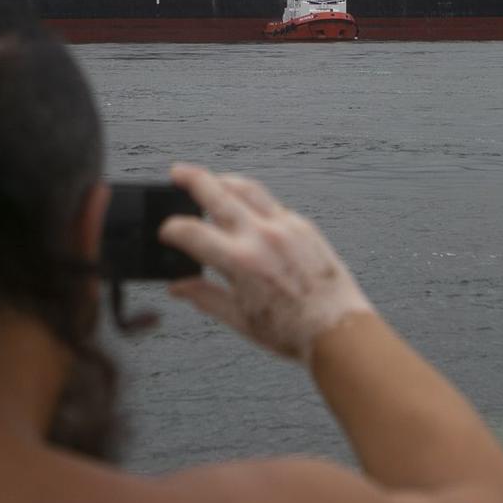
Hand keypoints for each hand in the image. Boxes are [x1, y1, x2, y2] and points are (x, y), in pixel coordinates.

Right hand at [159, 164, 375, 361]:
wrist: (337, 330)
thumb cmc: (293, 330)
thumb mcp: (238, 319)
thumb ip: (204, 297)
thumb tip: (178, 287)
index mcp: (241, 261)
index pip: (192, 232)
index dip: (171, 229)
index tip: (165, 231)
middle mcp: (262, 236)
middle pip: (218, 192)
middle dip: (192, 179)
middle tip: (177, 172)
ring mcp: (286, 226)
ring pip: (248, 188)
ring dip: (225, 180)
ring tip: (211, 181)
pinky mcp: (305, 226)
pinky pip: (273, 204)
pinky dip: (254, 201)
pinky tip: (248, 209)